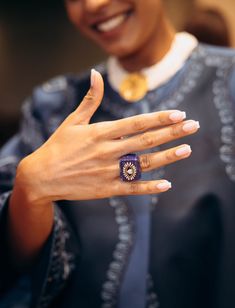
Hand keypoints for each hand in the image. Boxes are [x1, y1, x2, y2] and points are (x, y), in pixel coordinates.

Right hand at [17, 69, 198, 203]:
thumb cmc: (58, 146)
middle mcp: (108, 151)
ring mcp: (108, 171)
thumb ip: (89, 99)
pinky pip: (132, 187)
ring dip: (167, 156)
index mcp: (101, 133)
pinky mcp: (106, 188)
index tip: (179, 114)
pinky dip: (150, 187)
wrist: (42, 176)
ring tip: (187, 149)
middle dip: (172, 132)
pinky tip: (167, 184)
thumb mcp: (72, 121)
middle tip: (193, 125)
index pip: (137, 123)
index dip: (159, 118)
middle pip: (146, 141)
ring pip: (144, 163)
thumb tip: (95, 74)